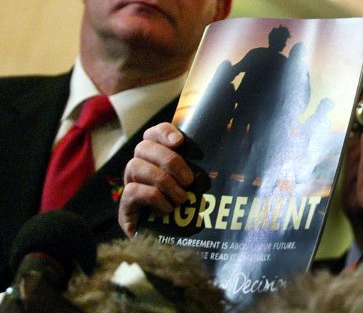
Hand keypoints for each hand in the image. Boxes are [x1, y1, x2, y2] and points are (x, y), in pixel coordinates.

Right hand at [119, 122, 194, 236]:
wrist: (171, 245)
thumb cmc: (189, 209)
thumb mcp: (197, 186)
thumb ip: (200, 169)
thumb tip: (221, 154)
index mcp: (156, 156)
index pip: (153, 133)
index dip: (164, 132)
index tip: (180, 142)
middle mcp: (139, 166)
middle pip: (143, 146)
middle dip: (170, 161)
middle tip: (189, 180)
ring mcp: (130, 184)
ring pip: (136, 166)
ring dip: (164, 181)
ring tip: (182, 199)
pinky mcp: (125, 206)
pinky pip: (134, 191)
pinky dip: (155, 198)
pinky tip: (168, 209)